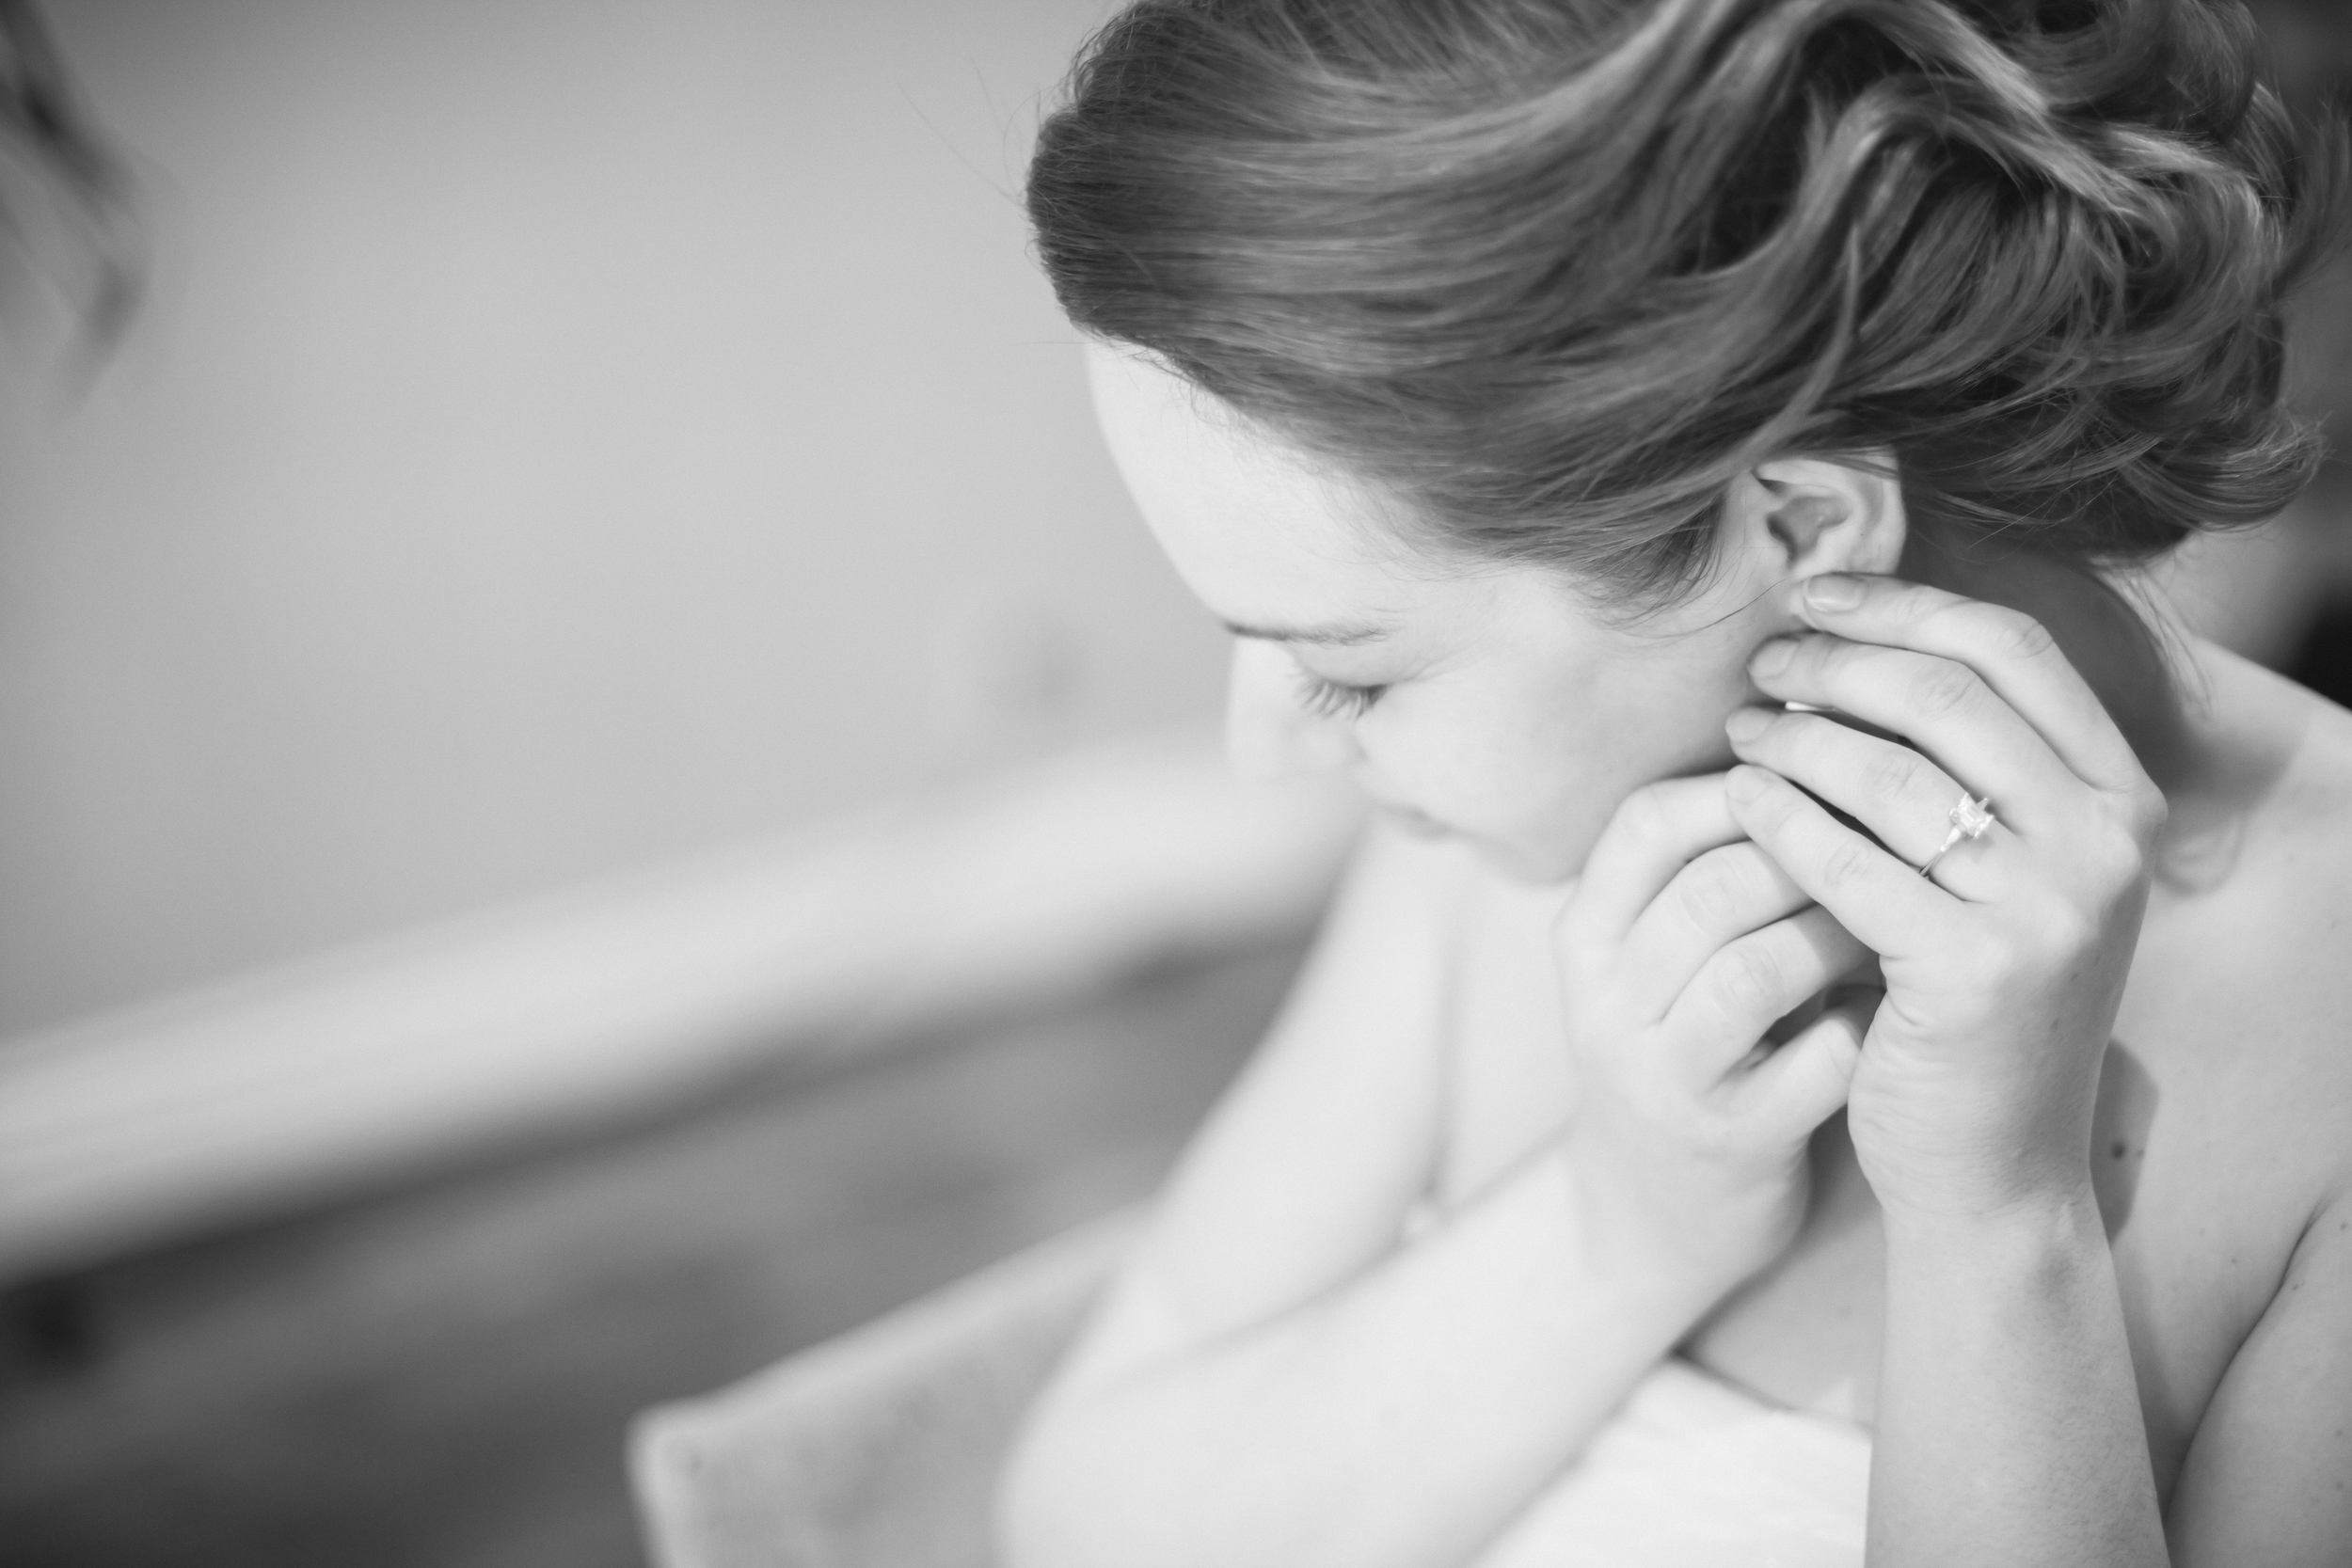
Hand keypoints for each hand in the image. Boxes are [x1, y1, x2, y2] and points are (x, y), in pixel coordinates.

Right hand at [1553, 773, 1875, 1298]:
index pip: (1647, 820)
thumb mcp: (1662, 951)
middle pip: (1713, 885)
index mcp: (1584, 935)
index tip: (1834, 771)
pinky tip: (1905, 1004)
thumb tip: (1828, 731)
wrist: (1653, 1218)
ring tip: (1908, 912)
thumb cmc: (1691, 1044)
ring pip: (1759, 969)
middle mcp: (1604, 1001)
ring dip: (1848, 930)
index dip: (1746, 781)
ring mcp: (1661, 1077)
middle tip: (1901, 833)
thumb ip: (1712, 860)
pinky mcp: (1728, 1144)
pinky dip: (1870, 1024)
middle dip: (1820, 850)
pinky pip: (1815, 1065)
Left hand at [1724, 573, 2166, 1224]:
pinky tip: (1735, 798)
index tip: (1816, 595)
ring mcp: (2047, 908)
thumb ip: (1967, 762)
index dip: (1905, 605)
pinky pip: (1846, 861)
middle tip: (1761, 664)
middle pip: (1947, 693)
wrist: (1991, 1163)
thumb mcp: (2008, 870)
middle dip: (1837, 663)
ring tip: (1739, 730)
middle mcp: (2105, 843)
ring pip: (1888, 772)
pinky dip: (1778, 817)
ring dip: (1794, 735)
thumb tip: (1851, 633)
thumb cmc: (1975, 1001)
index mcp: (2122, 797)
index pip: (2013, 649)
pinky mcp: (1972, 970)